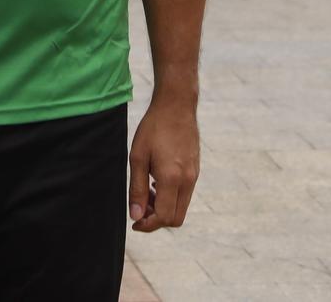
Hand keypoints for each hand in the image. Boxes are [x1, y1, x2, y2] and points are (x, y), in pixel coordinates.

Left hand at [128, 95, 199, 231]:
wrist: (176, 106)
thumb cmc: (153, 129)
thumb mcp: (137, 157)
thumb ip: (136, 189)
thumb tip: (135, 216)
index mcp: (172, 178)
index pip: (164, 217)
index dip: (148, 225)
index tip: (134, 222)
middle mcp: (187, 180)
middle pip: (176, 218)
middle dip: (157, 220)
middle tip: (140, 207)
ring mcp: (194, 176)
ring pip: (181, 207)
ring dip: (163, 208)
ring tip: (146, 190)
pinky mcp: (196, 170)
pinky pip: (185, 195)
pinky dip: (171, 197)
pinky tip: (157, 181)